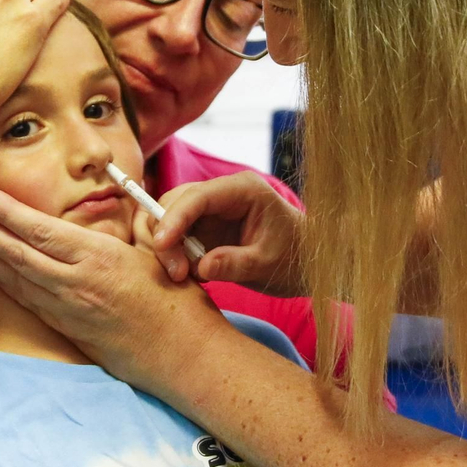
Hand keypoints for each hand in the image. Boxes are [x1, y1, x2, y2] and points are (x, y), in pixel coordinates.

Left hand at [0, 188, 227, 394]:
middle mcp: (75, 285)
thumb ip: (134, 222)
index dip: (6, 213)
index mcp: (98, 259)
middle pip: (15, 254)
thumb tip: (122, 200)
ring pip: (13, 278)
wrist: (185, 359)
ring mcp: (67, 311)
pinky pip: (24, 299)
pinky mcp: (65, 329)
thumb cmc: (179, 301)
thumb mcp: (160, 250)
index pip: (40, 232)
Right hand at [151, 174, 305, 294]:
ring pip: (171, 220)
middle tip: (176, 273)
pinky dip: (176, 254)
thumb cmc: (295, 258)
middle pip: (176, 204)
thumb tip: (201, 267)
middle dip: (167, 236)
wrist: (306, 263)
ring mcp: (211, 210)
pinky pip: (178, 237)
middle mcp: (222, 194)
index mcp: (243, 190)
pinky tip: (187, 274)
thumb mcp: (268, 264)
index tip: (161, 244)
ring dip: (169, 248)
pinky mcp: (204, 228)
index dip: (174, 218)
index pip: (198, 196)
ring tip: (183, 276)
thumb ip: (236, 264)